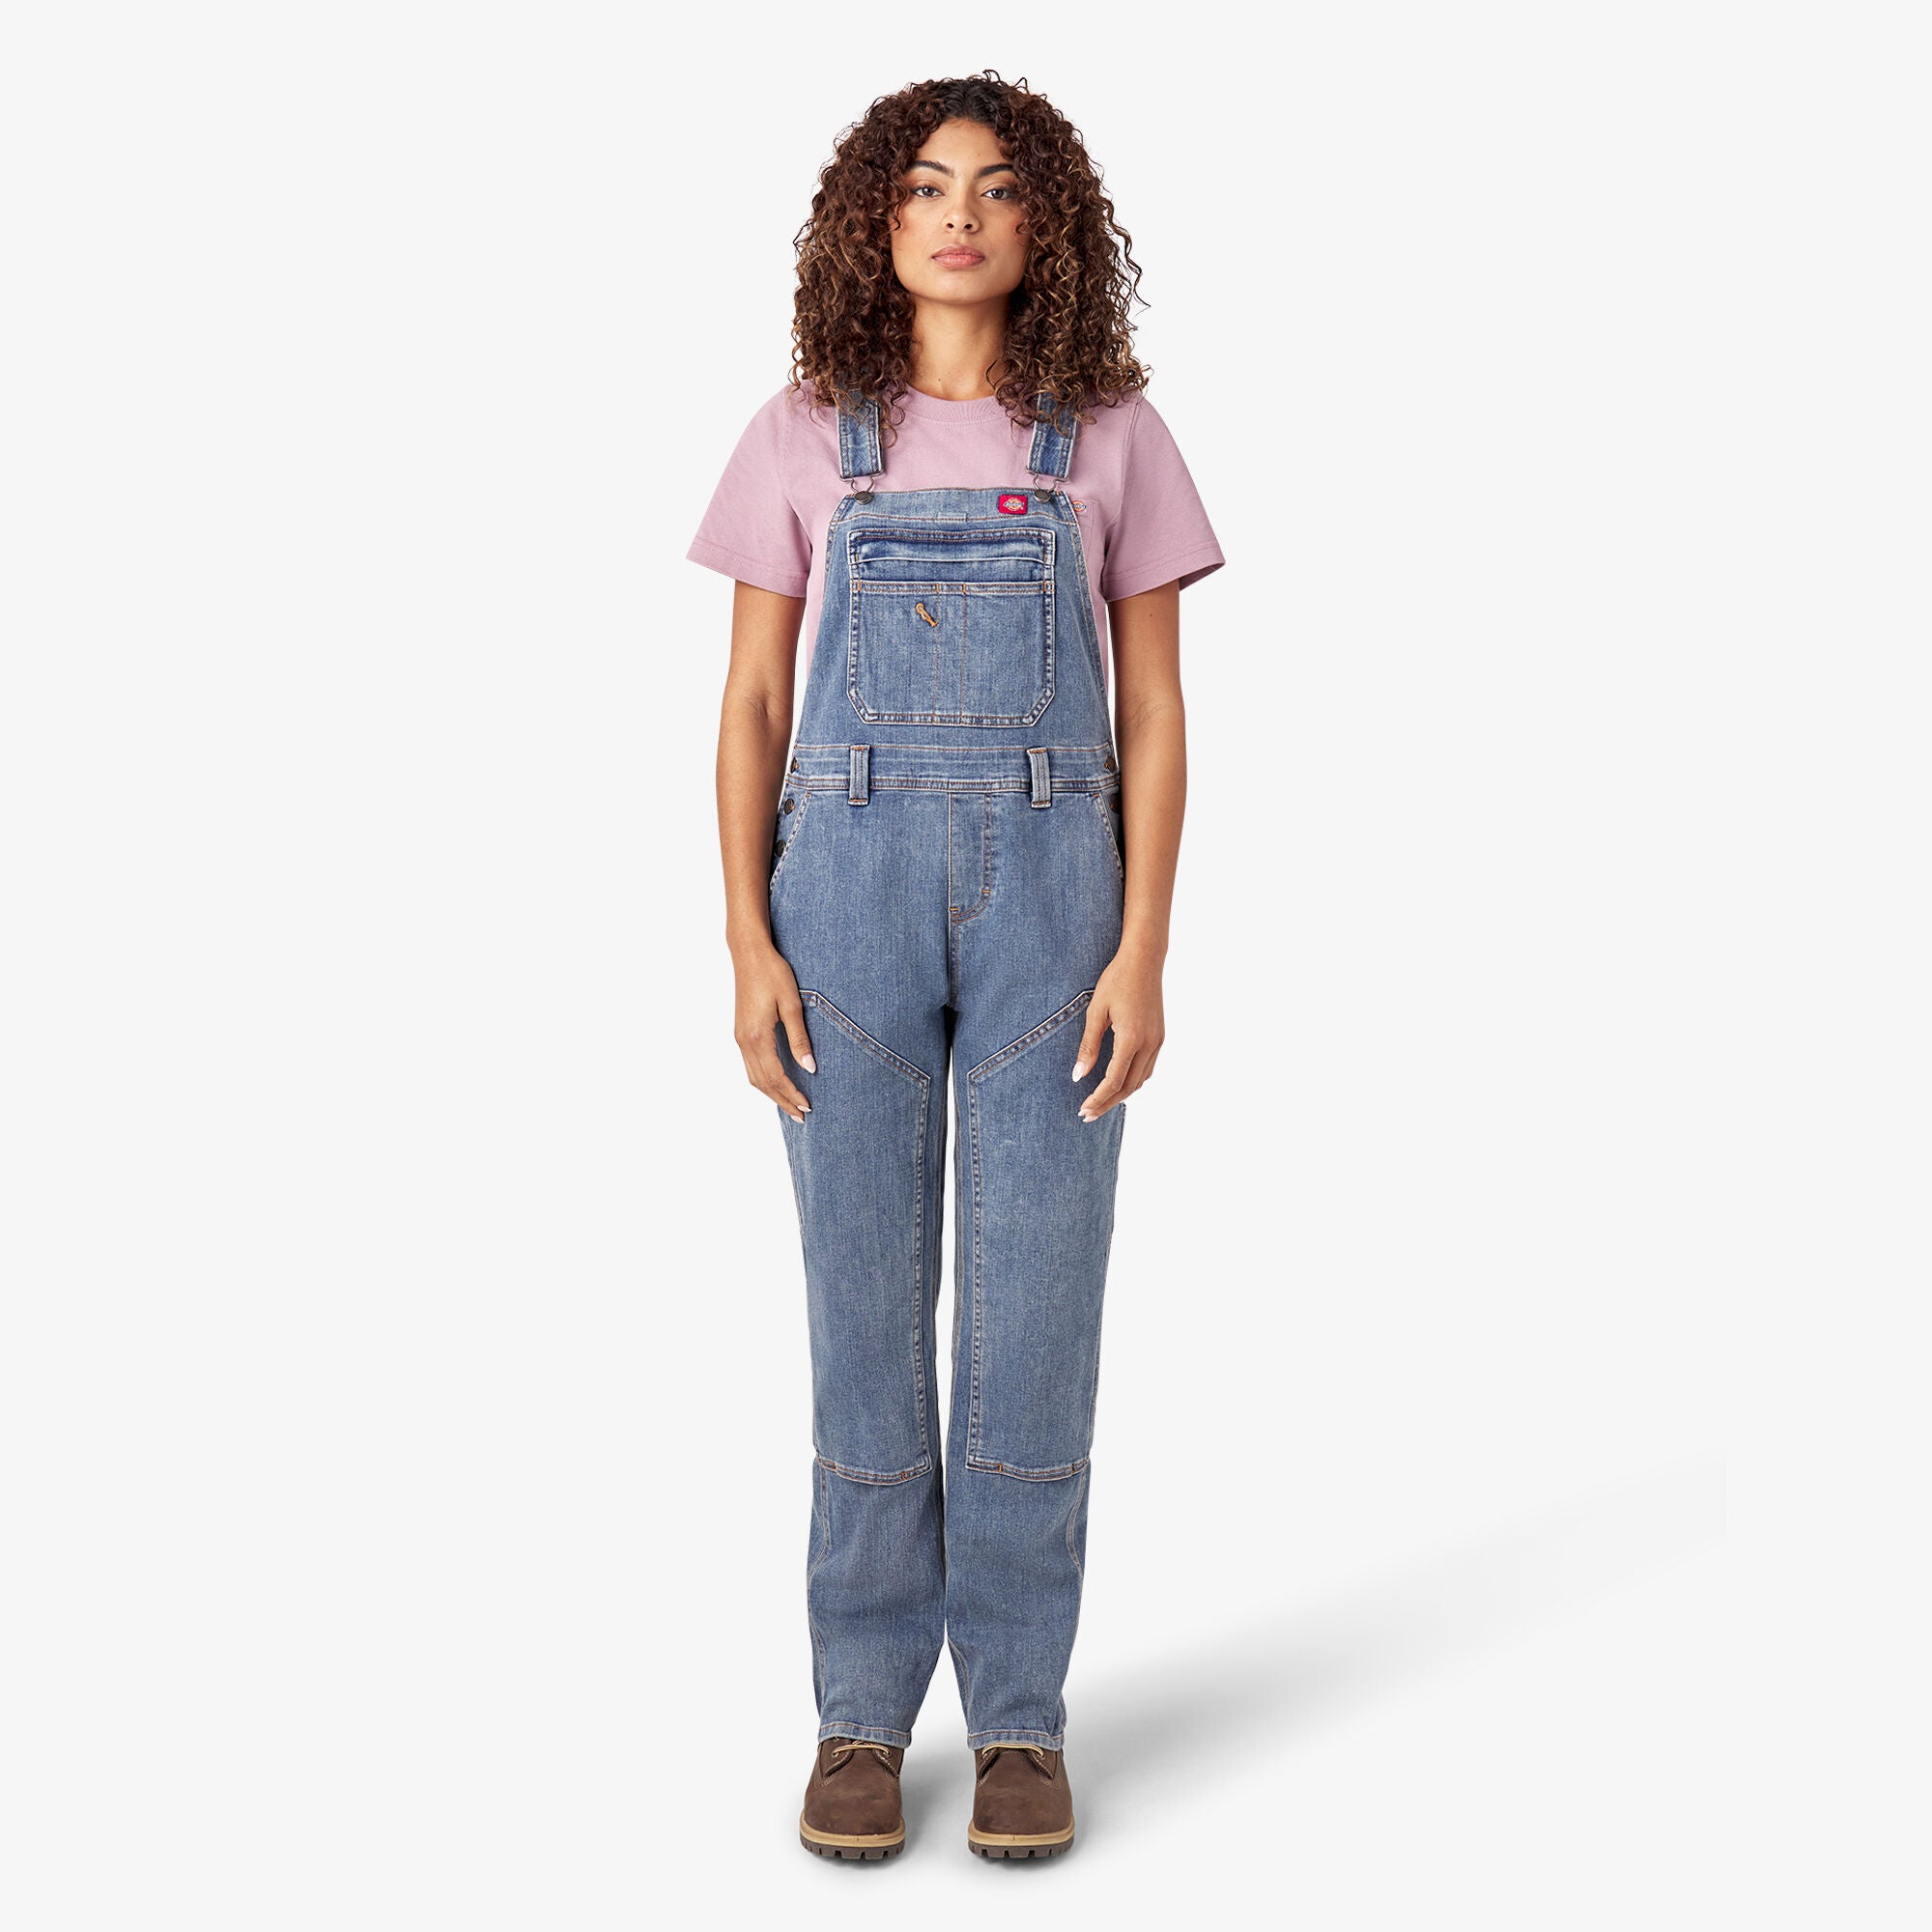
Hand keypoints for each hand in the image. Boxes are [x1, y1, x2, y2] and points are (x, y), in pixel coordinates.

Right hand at [733, 942, 814, 1123]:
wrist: (749, 953)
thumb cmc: (773, 973)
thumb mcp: (792, 1004)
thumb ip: (799, 1038)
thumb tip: (810, 1067)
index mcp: (757, 1036)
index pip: (776, 1076)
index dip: (791, 1094)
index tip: (808, 1106)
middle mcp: (744, 1041)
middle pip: (762, 1083)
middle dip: (782, 1101)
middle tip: (801, 1116)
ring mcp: (739, 1037)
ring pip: (753, 1076)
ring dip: (771, 1093)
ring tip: (790, 1105)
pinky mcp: (740, 1032)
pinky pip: (750, 1065)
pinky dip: (763, 1080)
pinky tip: (776, 1082)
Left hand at [1070, 944, 1164, 1120]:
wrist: (1144, 960)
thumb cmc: (1117, 980)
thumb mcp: (1096, 1011)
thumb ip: (1088, 1046)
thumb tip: (1078, 1075)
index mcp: (1131, 1039)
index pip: (1113, 1081)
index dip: (1097, 1099)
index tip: (1083, 1110)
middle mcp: (1149, 1044)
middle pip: (1128, 1087)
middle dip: (1108, 1103)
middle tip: (1088, 1114)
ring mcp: (1157, 1041)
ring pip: (1141, 1080)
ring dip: (1121, 1094)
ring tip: (1101, 1102)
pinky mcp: (1159, 1036)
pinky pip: (1147, 1068)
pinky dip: (1132, 1081)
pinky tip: (1119, 1082)